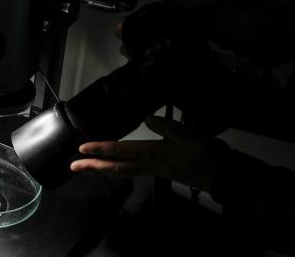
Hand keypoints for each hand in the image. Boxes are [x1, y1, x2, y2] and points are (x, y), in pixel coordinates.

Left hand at [69, 116, 227, 192]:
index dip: (101, 149)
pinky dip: (116, 169)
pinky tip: (111, 167)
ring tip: (84, 168)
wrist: (222, 175)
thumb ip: (166, 126)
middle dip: (93, 166)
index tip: (82, 148)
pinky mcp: (157, 172)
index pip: (121, 150)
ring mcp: (152, 170)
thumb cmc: (205, 153)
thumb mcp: (188, 135)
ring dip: (102, 169)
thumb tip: (146, 119)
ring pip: (121, 170)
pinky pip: (131, 171)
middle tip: (72, 166)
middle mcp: (148, 165)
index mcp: (153, 154)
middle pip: (116, 166)